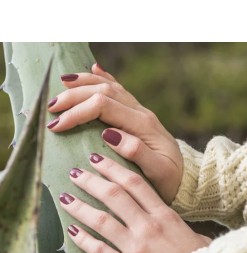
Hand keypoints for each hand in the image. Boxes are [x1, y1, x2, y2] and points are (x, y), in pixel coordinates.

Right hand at [48, 63, 182, 203]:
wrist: (184, 176)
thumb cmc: (169, 179)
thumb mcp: (158, 173)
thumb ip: (138, 153)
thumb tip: (110, 134)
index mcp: (143, 125)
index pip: (103, 107)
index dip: (78, 112)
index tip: (57, 126)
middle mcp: (141, 113)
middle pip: (104, 92)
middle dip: (74, 96)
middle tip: (51, 107)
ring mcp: (139, 112)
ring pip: (109, 87)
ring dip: (84, 83)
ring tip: (63, 83)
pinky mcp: (137, 115)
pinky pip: (119, 90)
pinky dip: (104, 78)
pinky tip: (94, 69)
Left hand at [60, 153, 210, 252]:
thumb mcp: (194, 235)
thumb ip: (176, 223)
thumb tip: (169, 218)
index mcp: (164, 215)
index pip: (134, 183)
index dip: (112, 168)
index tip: (97, 159)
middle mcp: (148, 227)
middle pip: (114, 196)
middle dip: (91, 181)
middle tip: (75, 172)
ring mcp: (136, 248)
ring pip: (102, 221)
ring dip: (80, 207)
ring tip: (65, 197)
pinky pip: (100, 252)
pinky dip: (83, 240)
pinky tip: (71, 231)